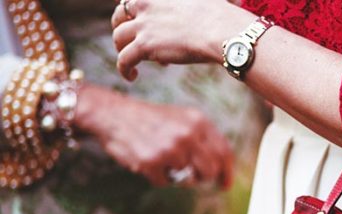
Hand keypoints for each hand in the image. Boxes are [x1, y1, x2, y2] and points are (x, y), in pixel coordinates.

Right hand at [74, 84, 233, 187]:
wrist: (113, 115)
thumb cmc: (152, 121)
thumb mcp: (183, 119)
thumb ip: (204, 140)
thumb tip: (221, 169)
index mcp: (198, 121)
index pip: (224, 152)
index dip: (226, 172)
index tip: (225, 185)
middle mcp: (187, 134)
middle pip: (210, 170)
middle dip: (202, 177)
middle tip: (192, 175)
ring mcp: (170, 148)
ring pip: (188, 179)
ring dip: (177, 176)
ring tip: (164, 160)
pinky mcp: (152, 161)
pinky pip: (164, 183)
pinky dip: (157, 177)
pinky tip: (148, 161)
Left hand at [111, 0, 252, 79]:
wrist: (221, 31)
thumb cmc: (222, 18)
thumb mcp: (204, 2)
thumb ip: (191, 8)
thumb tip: (206, 14)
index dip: (132, 10)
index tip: (137, 20)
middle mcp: (145, 3)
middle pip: (119, 15)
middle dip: (122, 28)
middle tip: (131, 41)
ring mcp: (143, 24)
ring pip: (118, 38)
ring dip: (123, 50)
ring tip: (132, 63)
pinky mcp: (143, 45)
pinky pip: (123, 59)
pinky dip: (124, 69)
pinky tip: (132, 76)